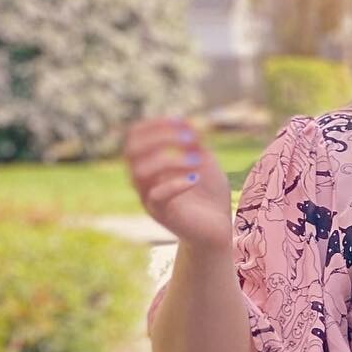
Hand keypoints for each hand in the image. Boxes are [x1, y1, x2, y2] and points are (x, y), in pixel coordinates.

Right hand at [124, 115, 233, 252]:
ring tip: (196, 161)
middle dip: (160, 138)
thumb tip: (187, 120)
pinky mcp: (161, 214)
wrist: (219, 230)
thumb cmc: (209, 196)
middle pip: (132, 150)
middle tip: (190, 140)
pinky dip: (175, 183)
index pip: (135, 136)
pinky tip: (195, 178)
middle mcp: (143, 180)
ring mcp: (149, 197)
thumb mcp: (205, 162)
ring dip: (168, 160)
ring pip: (140, 171)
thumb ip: (196, 142)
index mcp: (149, 164)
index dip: (155, 124)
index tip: (182, 122)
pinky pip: (156, 195)